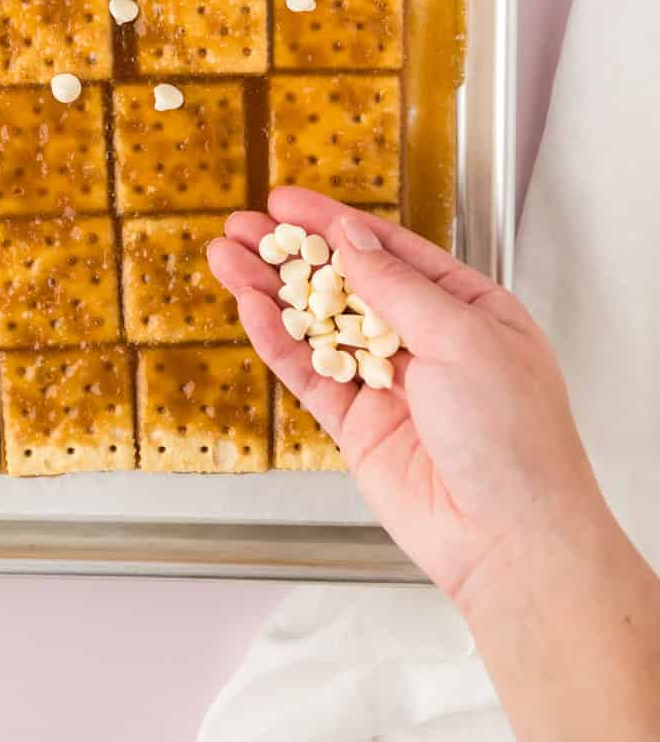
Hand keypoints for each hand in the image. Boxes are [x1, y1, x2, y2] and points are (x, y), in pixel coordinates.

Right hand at [207, 187, 605, 610]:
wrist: (511, 540)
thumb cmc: (515, 436)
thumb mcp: (463, 337)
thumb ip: (398, 286)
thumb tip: (351, 237)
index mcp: (466, 308)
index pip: (389, 250)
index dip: (334, 222)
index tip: (286, 201)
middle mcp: (425, 341)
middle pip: (344, 282)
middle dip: (291, 252)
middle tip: (242, 226)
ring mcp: (388, 383)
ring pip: (317, 325)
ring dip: (270, 290)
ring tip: (224, 257)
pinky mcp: (358, 425)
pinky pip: (309, 373)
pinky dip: (276, 342)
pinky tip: (248, 308)